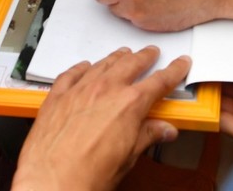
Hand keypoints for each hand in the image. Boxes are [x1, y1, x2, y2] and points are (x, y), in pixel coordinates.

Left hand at [14, 47, 190, 190]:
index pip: (159, 81)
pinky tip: (85, 67)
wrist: (52, 181)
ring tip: (123, 54)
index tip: (180, 63)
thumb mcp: (128, 157)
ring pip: (102, 64)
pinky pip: (71, 74)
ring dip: (116, 58)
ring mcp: (79, 90)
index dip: (173, 71)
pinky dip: (81, 68)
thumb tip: (163, 130)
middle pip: (131, 64)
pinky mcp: (57, 96)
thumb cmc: (89, 174)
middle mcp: (105, 89)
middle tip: (151, 53)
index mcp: (129, 104)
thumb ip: (147, 136)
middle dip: (144, 57)